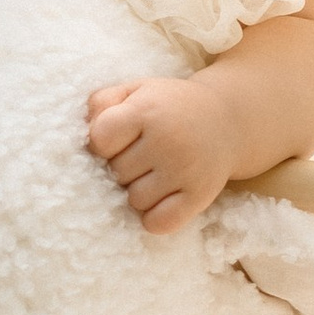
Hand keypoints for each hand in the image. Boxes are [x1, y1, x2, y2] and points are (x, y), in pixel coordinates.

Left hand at [86, 74, 239, 236]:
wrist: (228, 119)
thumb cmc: (170, 107)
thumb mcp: (136, 90)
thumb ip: (102, 102)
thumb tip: (86, 132)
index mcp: (147, 111)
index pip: (100, 139)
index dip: (103, 143)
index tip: (118, 139)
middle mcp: (167, 141)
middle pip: (116, 173)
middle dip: (122, 167)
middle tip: (143, 154)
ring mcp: (185, 170)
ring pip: (135, 201)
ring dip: (138, 192)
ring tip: (155, 173)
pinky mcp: (200, 196)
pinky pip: (159, 223)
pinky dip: (155, 217)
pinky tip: (162, 198)